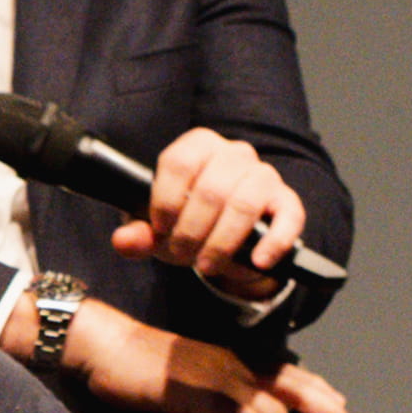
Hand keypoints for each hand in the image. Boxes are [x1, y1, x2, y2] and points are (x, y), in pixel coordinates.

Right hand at [63, 298, 355, 412]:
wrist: (104, 347)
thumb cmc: (132, 368)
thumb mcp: (177, 393)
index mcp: (230, 362)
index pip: (283, 374)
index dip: (314, 388)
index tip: (338, 404)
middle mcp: (234, 365)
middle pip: (294, 387)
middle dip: (325, 409)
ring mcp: (222, 377)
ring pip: (274, 412)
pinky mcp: (205, 392)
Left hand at [114, 127, 309, 305]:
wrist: (227, 240)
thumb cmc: (187, 224)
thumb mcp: (158, 229)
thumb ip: (139, 234)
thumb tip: (124, 241)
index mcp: (198, 147)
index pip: (179, 162)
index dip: (166, 200)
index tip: (160, 229)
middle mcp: (234, 153)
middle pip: (211, 188)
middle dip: (192, 230)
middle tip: (182, 255)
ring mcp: (263, 175)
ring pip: (244, 203)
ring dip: (222, 241)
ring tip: (207, 265)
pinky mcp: (287, 201)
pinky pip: (288, 217)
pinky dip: (274, 242)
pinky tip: (258, 261)